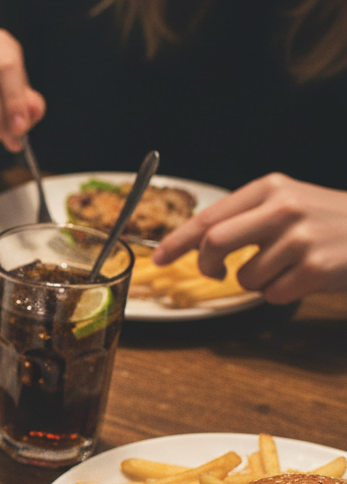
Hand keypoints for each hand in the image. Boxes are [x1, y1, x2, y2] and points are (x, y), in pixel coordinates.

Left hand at [153, 174, 346, 303]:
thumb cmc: (325, 221)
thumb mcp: (286, 203)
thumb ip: (244, 217)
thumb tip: (195, 242)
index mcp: (269, 188)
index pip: (209, 217)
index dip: (178, 241)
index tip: (159, 259)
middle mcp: (283, 207)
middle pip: (216, 242)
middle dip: (206, 264)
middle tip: (213, 272)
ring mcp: (301, 238)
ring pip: (244, 276)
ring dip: (254, 282)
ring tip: (282, 268)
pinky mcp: (317, 268)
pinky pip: (272, 294)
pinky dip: (279, 293)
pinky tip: (301, 278)